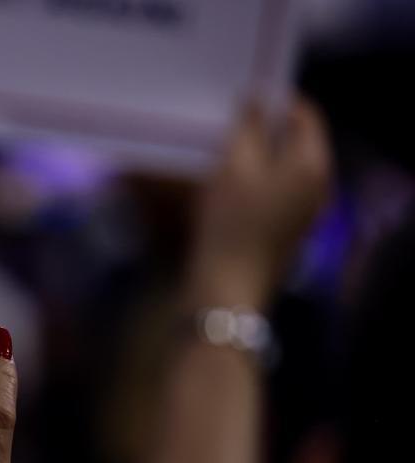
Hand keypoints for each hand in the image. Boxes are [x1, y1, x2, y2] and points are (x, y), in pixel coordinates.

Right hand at [188, 99, 331, 307]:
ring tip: (224, 151)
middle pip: (297, 141)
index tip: (242, 96)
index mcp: (313, 162)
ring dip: (259, 154)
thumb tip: (255, 99)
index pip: (305, 113)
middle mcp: (319, 183)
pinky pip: (278, 189)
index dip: (275, 99)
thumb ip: (248, 126)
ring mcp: (306, 208)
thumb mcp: (234, 164)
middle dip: (266, 127)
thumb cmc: (231, 221)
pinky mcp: (289, 228)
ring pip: (286, 166)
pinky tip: (230, 184)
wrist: (228, 285)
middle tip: (229, 122)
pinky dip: (259, 178)